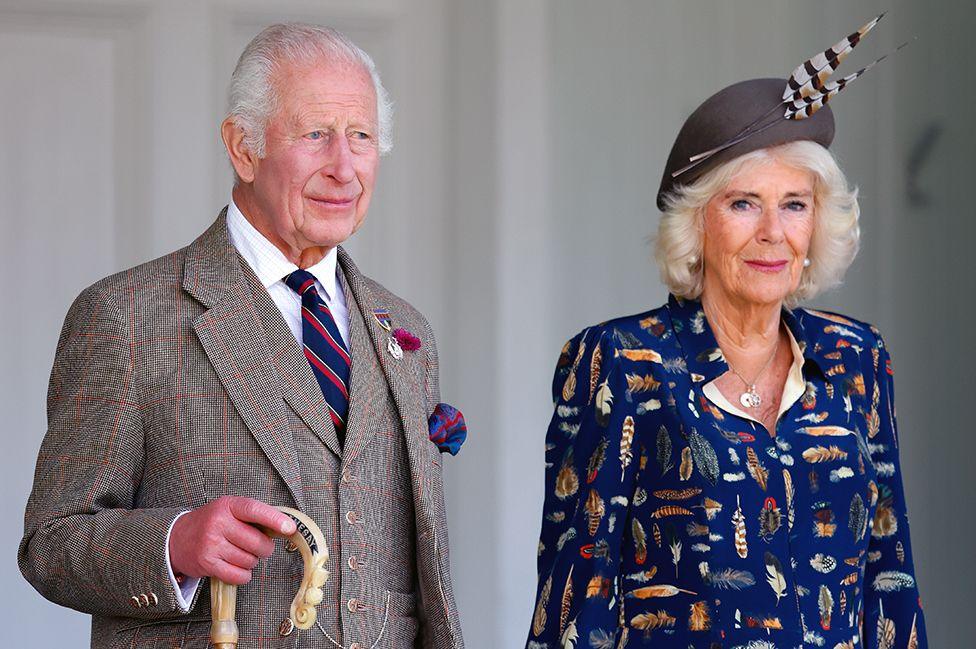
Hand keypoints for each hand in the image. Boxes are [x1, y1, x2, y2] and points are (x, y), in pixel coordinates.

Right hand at [169, 496, 296, 584]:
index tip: (290, 528)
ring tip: (239, 554)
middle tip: (258, 547)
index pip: (254, 510)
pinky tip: (236, 567)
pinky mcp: (207, 563)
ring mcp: (211, 544)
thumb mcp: (229, 510)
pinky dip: (243, 575)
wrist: (176, 538)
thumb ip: (253, 516)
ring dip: (251, 561)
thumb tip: (285, 527)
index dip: (275, 519)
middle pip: (257, 542)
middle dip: (264, 548)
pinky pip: (239, 575)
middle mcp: (218, 523)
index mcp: (228, 506)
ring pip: (250, 560)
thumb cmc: (210, 523)